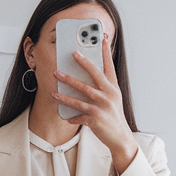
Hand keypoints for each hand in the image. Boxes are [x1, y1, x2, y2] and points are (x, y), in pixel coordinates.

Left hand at [52, 33, 138, 173]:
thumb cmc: (113, 116)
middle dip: (82, 63)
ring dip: (66, 89)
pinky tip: (64, 115)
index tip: (101, 38)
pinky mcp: (95, 119)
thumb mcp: (113, 99)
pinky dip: (71, 115)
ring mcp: (102, 107)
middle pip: (94, 75)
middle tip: (72, 53)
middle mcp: (109, 95)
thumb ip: (103, 87)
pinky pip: (79, 115)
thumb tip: (87, 76)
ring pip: (81, 94)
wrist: (120, 138)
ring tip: (54, 84)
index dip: (105, 51)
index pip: (109, 66)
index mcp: (113, 88)